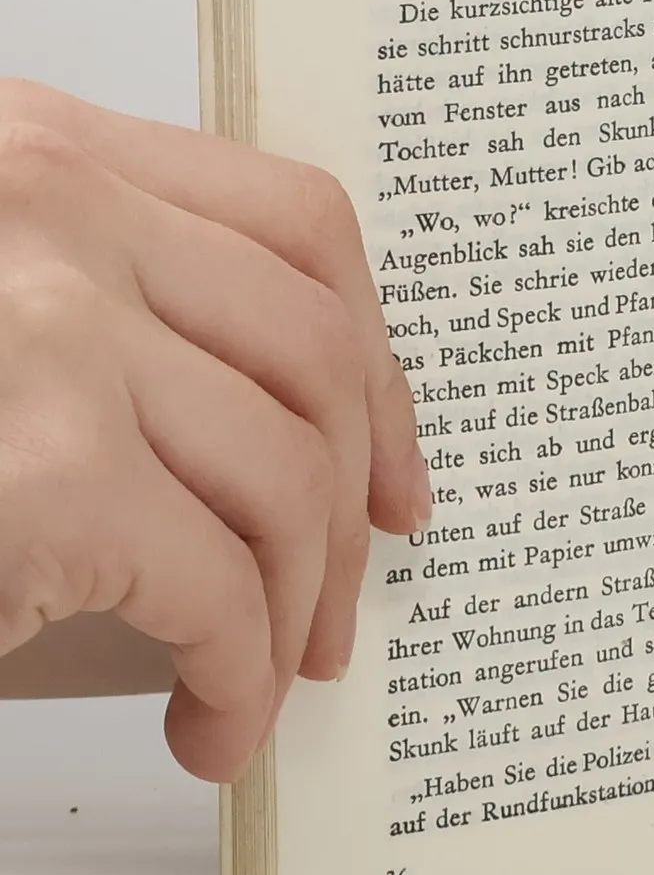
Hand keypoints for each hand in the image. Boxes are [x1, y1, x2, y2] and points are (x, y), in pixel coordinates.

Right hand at [0, 80, 429, 779]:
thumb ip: (109, 310)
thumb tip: (305, 435)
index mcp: (39, 151)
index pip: (299, 228)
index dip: (377, 360)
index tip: (393, 469)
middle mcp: (49, 208)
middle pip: (317, 358)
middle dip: (352, 504)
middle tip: (337, 609)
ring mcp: (45, 331)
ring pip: (286, 477)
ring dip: (296, 608)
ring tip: (262, 681)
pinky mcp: (41, 471)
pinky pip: (218, 585)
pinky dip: (237, 675)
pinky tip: (209, 723)